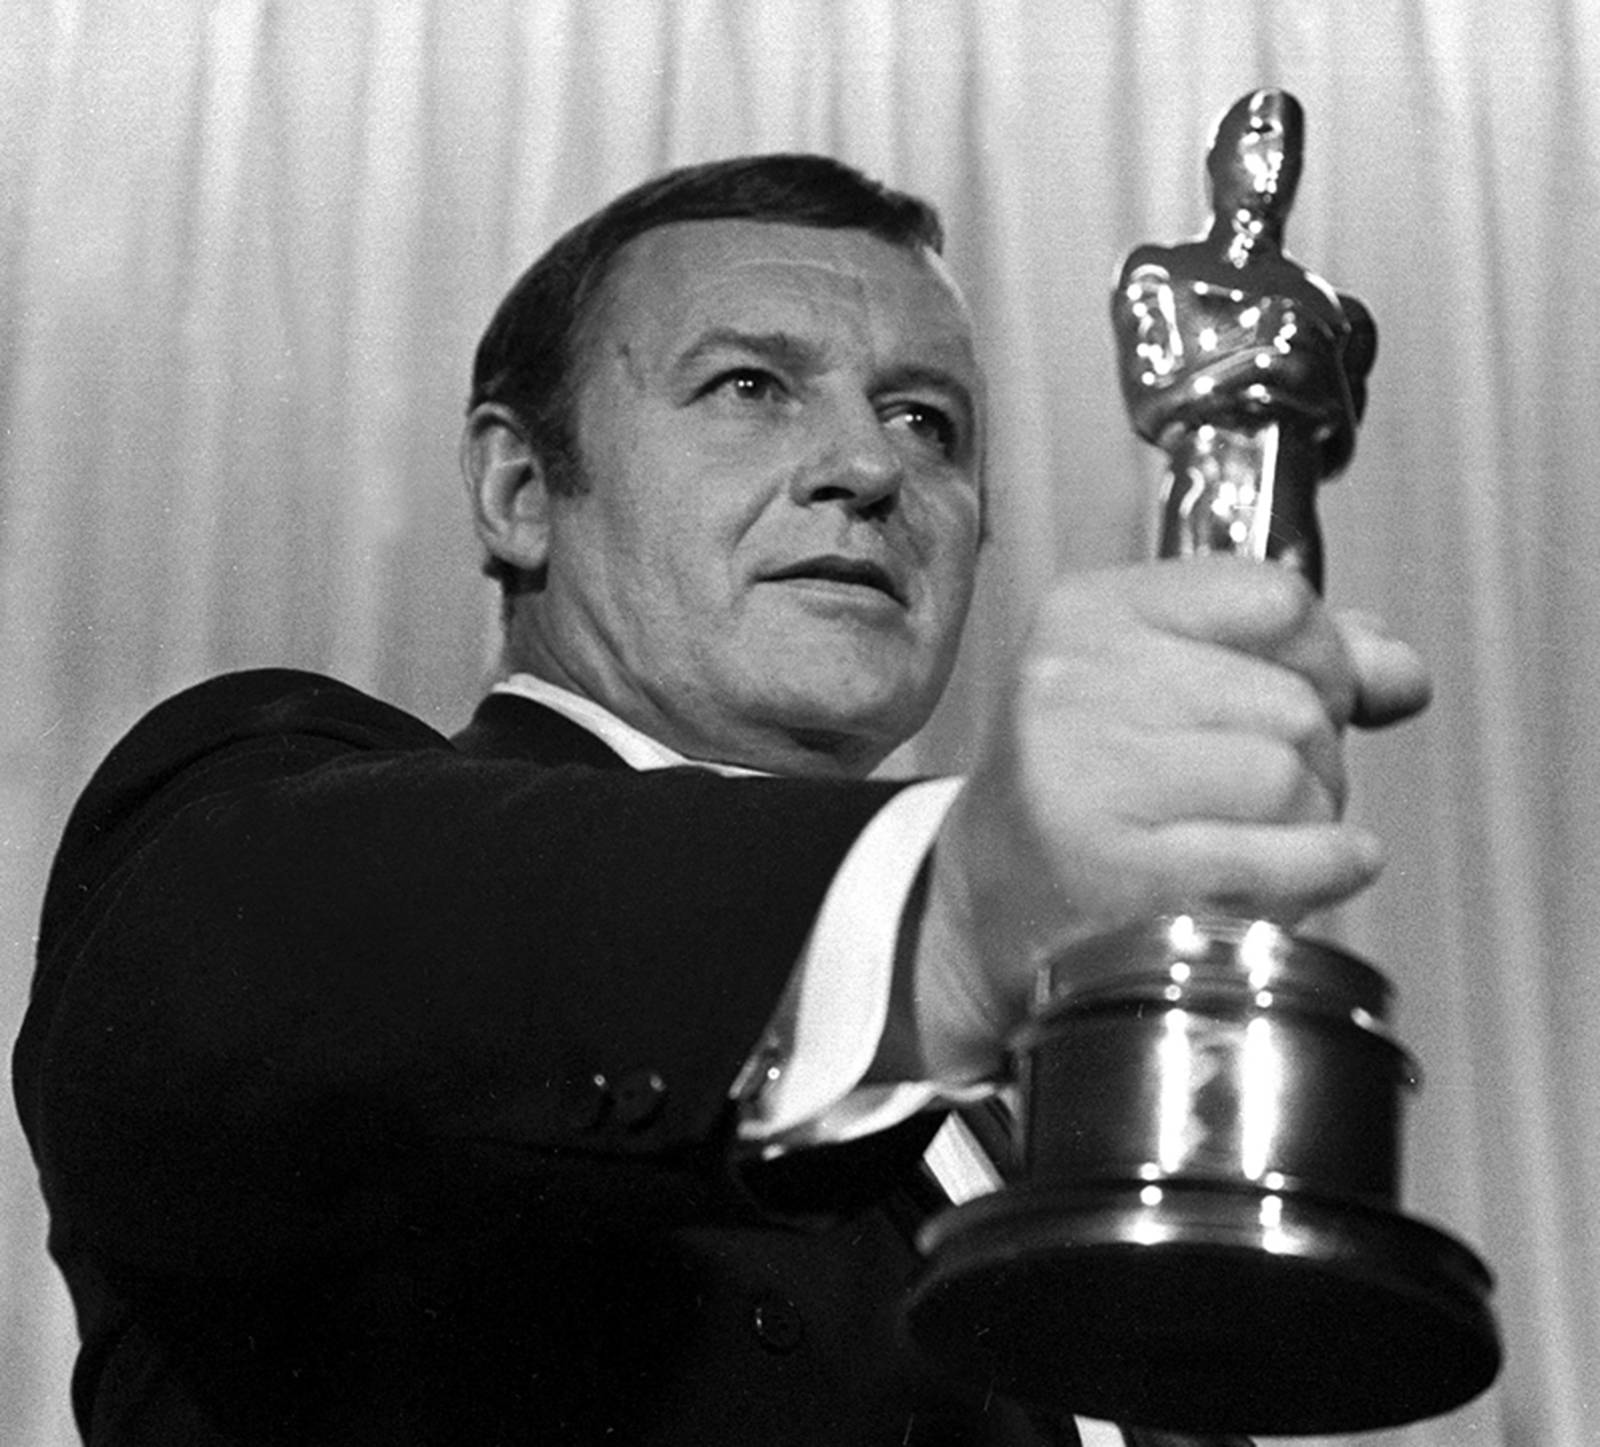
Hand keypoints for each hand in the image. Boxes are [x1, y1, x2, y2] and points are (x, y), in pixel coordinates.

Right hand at [912, 557, 1429, 1078]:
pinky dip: (1323, 869)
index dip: (1323, 657)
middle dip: (1316, 755)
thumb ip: (1289, 657)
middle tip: (1260, 791)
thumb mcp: (1162, 683)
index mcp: (1087, 612)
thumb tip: (1399, 671)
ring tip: (1252, 836)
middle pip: (1297, 700)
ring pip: (1294, 777)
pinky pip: (1288, 855)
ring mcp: (1088, 777)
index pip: (1276, 599)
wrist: (990, 905)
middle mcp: (1073, 682)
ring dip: (1309, 820)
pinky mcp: (1119, 870)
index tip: (1303, 694)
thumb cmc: (1090, 787)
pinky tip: (1295, 874)